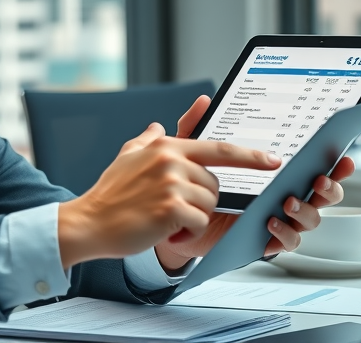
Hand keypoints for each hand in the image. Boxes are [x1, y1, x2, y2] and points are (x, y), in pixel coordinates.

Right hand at [57, 114, 281, 268]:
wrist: (89, 223)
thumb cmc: (109, 195)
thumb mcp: (126, 157)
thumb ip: (147, 140)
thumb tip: (158, 126)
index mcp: (165, 146)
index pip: (218, 148)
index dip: (249, 155)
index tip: (271, 160)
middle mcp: (170, 160)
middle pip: (214, 185)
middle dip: (199, 202)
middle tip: (170, 210)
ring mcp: (171, 183)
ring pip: (208, 205)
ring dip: (191, 219)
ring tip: (164, 220)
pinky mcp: (171, 208)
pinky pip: (199, 223)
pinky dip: (186, 235)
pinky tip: (164, 233)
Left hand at [152, 96, 355, 271]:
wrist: (179, 218)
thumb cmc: (196, 182)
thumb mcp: (194, 152)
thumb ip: (197, 126)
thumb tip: (204, 100)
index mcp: (279, 173)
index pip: (316, 167)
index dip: (336, 164)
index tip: (342, 156)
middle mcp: (285, 196)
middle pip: (325, 195)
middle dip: (330, 187)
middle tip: (317, 179)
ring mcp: (278, 219)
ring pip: (311, 219)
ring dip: (306, 211)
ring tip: (288, 202)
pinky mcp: (264, 240)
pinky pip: (287, 242)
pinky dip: (284, 234)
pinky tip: (270, 221)